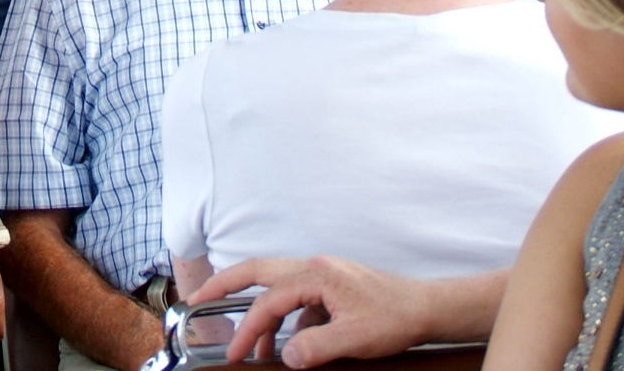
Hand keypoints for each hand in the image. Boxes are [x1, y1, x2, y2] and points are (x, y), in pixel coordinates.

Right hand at [193, 256, 436, 366]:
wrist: (425, 309)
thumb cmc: (394, 318)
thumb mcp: (354, 338)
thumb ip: (315, 347)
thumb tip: (286, 356)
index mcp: (316, 274)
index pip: (269, 301)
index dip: (247, 329)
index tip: (233, 354)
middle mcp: (314, 267)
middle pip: (258, 269)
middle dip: (225, 283)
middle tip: (198, 298)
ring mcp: (322, 275)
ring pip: (276, 286)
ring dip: (260, 313)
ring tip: (252, 347)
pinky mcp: (330, 287)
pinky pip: (297, 301)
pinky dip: (285, 321)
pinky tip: (290, 346)